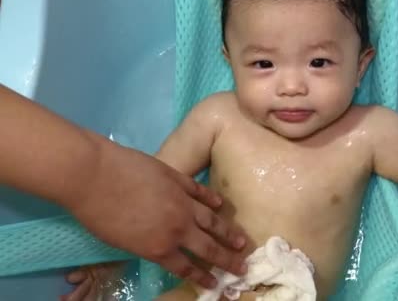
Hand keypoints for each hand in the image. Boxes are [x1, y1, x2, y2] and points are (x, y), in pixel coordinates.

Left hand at [64, 141, 246, 288]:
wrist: (94, 175)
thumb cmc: (97, 213)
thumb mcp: (120, 242)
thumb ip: (146, 245)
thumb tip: (159, 244)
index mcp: (160, 247)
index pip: (187, 267)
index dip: (203, 276)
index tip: (217, 282)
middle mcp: (177, 227)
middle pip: (208, 247)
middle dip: (227, 259)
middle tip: (244, 266)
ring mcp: (182, 200)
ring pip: (211, 220)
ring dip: (228, 232)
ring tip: (241, 240)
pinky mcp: (178, 179)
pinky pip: (200, 192)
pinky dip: (212, 199)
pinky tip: (220, 206)